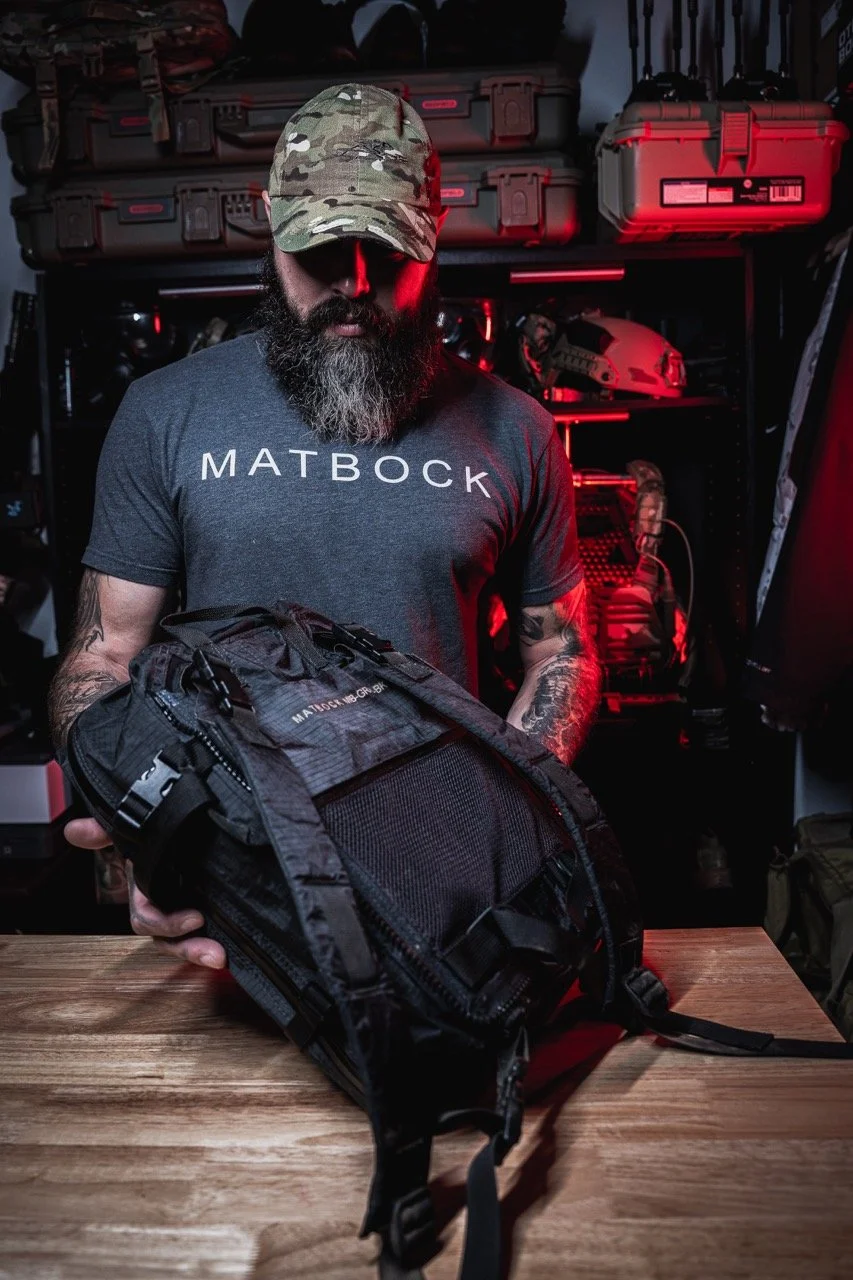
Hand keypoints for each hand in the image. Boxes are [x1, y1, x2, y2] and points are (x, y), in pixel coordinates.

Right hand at [63, 816, 226, 969]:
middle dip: (188, 948)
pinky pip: (204, 932)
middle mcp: (162, 906)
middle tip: (214, 953)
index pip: (149, 918)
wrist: (170, 831)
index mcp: (145, 892)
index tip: (195, 919)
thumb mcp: (127, 831)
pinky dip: (214, 940)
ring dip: (200, 952)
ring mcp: (182, 909)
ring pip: (184, 942)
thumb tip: (74, 830)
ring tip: (221, 957)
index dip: (167, 924)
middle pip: (169, 939)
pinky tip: (232, 949)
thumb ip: (103, 831)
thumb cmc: (148, 835)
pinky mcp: (204, 907)